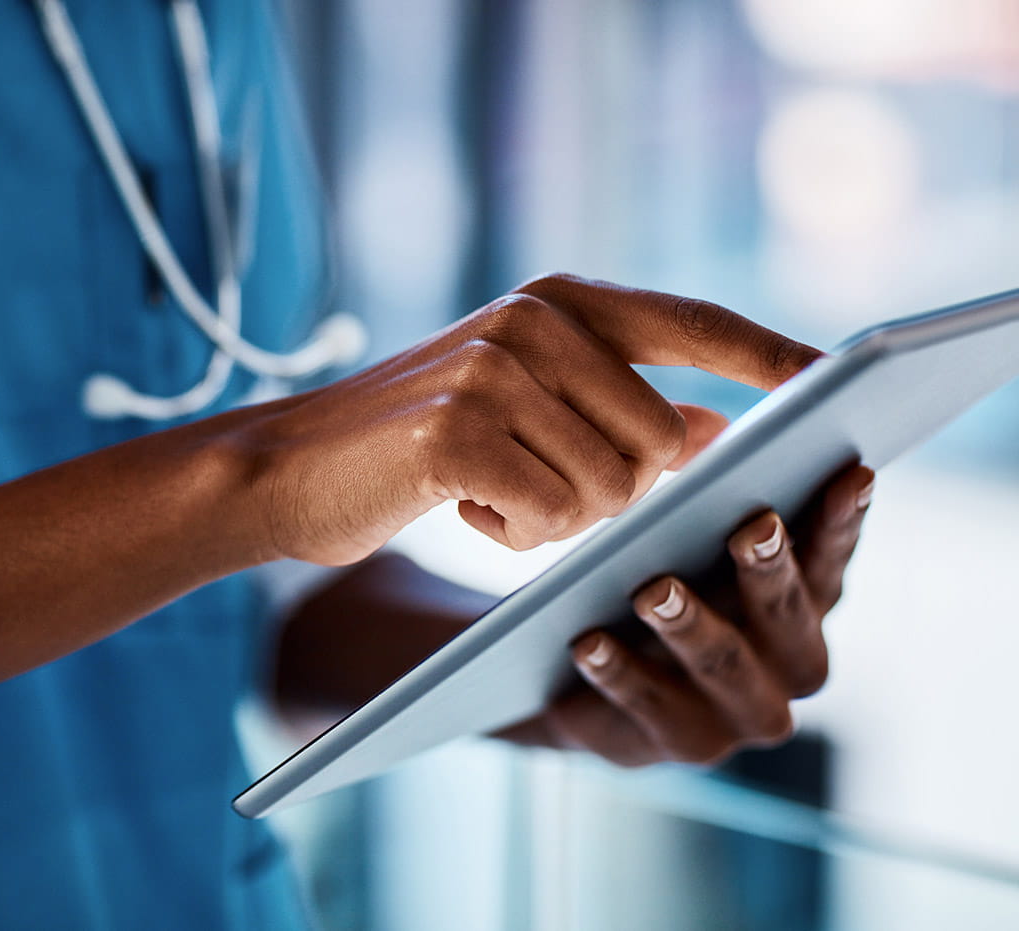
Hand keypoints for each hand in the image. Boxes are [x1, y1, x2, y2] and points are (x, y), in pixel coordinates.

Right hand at [243, 274, 818, 565]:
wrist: (284, 467)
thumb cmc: (412, 449)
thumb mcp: (521, 404)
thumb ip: (614, 403)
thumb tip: (713, 430)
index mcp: (558, 302)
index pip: (692, 322)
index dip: (768, 355)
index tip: (832, 383)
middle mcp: (533, 318)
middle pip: (662, 441)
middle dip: (613, 493)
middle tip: (530, 485)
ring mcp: (494, 368)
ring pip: (610, 489)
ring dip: (557, 519)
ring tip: (485, 490)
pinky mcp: (458, 432)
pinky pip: (549, 518)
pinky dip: (513, 536)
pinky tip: (457, 506)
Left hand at [498, 464, 874, 765]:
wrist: (585, 675)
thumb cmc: (654, 578)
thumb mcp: (683, 537)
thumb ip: (707, 493)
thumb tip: (713, 433)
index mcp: (805, 606)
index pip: (831, 561)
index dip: (842, 521)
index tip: (850, 473)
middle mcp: (788, 668)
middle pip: (788, 620)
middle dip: (770, 571)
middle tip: (751, 525)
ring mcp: (736, 716)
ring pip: (722, 666)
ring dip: (690, 625)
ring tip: (652, 589)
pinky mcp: (674, 744)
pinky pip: (645, 707)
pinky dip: (617, 672)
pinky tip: (587, 642)